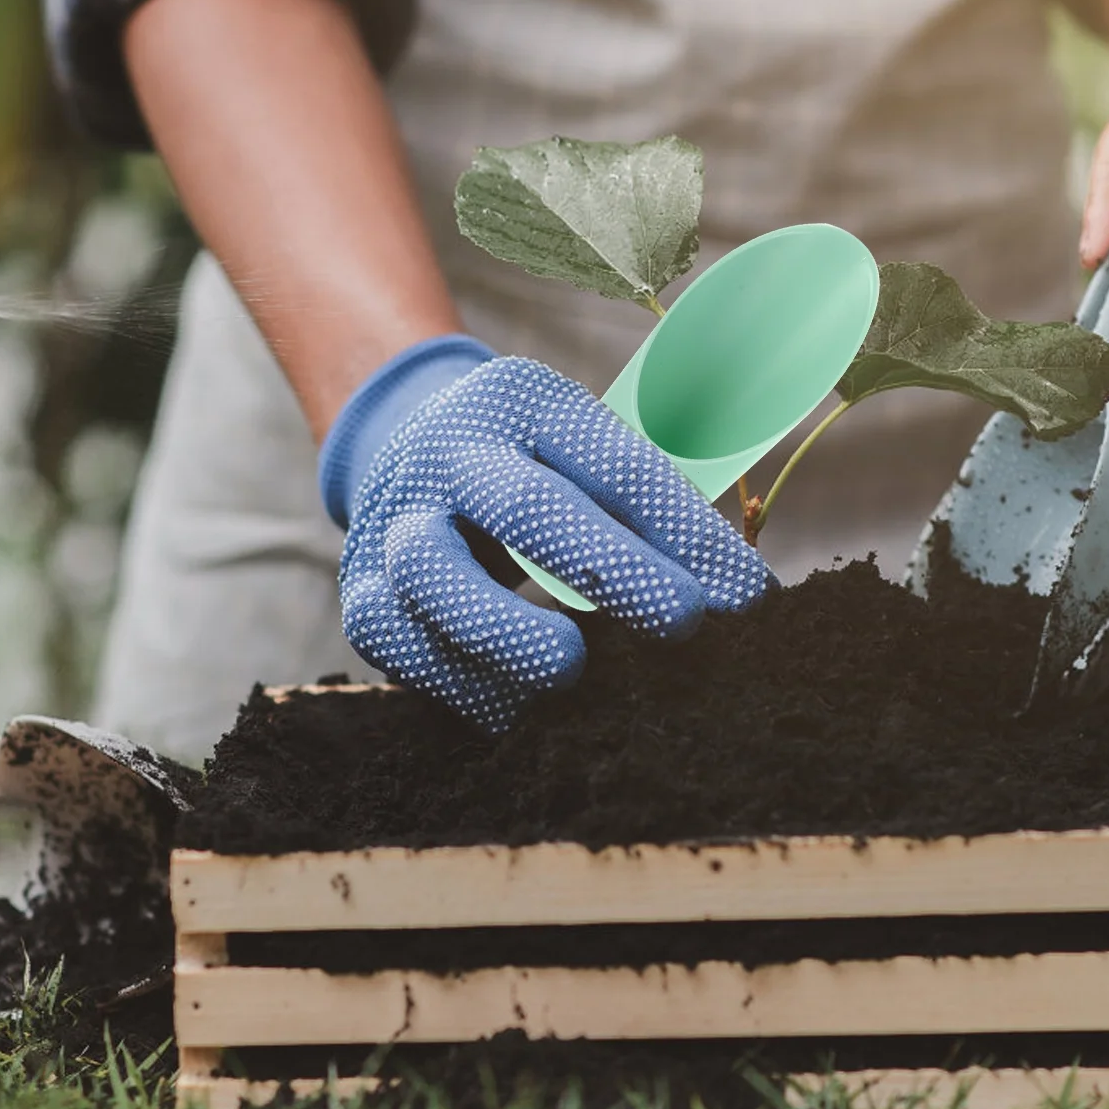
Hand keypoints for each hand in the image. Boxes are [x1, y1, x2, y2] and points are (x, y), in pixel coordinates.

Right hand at [333, 354, 772, 730]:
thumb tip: (733, 596)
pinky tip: (509, 707)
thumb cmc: (529, 465)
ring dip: (504, 629)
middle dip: (609, 566)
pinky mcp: (362, 589)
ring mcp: (396, 520)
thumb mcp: (581, 450)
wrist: (401, 449)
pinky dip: (453, 679)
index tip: (745, 595)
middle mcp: (451, 453)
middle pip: (522, 506)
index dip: (680, 528)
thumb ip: (650, 509)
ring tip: (568, 667)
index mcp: (522, 402)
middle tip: (680, 621)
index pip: (612, 461)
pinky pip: (393, 640)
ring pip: (431, 574)